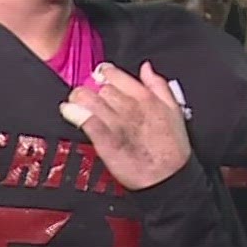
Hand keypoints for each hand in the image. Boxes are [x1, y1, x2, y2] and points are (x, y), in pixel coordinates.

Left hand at [58, 61, 191, 190]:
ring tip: (76, 105)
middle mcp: (129, 106)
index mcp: (145, 97)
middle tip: (89, 99)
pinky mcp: (104, 140)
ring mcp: (115, 122)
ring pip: (87, 99)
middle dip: (91, 91)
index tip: (101, 80)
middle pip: (98, 87)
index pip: (114, 74)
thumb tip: (146, 68)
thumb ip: (159, 85)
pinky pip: (85, 120)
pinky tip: (71, 114)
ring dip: (78, 100)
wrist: (168, 178)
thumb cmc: (172, 148)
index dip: (104, 75)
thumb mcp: (175, 109)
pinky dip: (75, 115)